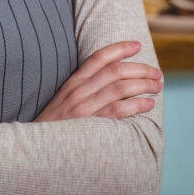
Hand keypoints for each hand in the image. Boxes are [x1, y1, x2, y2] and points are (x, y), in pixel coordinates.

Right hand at [34, 40, 162, 121]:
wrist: (36, 149)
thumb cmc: (55, 127)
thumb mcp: (64, 101)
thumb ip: (84, 89)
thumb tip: (112, 82)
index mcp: (73, 82)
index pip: (99, 57)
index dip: (120, 48)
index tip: (138, 45)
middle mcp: (79, 91)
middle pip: (115, 71)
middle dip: (140, 69)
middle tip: (157, 72)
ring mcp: (85, 107)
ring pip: (120, 88)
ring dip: (143, 85)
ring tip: (157, 86)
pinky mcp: (90, 124)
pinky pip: (118, 110)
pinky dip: (136, 105)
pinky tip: (148, 104)